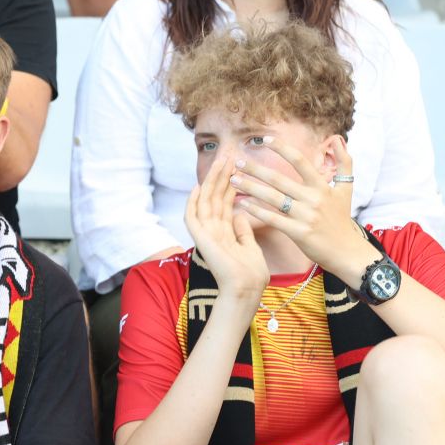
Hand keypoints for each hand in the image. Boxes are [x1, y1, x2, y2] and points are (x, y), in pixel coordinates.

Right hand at [185, 154, 269, 302]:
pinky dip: (193, 203)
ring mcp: (206, 235)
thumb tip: (240, 214)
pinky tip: (198, 186)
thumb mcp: (250, 247)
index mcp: (225, 233)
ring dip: (212, 181)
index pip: (225, 203)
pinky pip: (192, 218)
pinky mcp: (201, 239)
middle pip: (215, 198)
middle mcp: (214, 231)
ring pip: (205, 202)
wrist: (247, 290)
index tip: (237, 166)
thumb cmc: (252, 275)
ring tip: (220, 161)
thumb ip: (243, 231)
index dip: (229, 184)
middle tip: (228, 155)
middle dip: (221, 176)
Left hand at [232, 137, 376, 284]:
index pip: (299, 161)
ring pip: (273, 198)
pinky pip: (274, 219)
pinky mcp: (299, 233)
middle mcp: (313, 199)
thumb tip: (339, 141)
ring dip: (251, 188)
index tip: (264, 140)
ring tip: (234, 180)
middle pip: (279, 179)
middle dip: (255, 169)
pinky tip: (244, 204)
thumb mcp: (347, 190)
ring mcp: (306, 216)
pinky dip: (258, 211)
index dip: (281, 148)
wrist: (347, 252)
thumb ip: (345, 163)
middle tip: (237, 161)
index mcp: (321, 186)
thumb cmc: (342, 220)